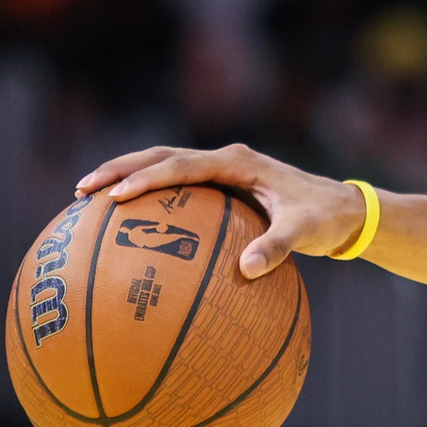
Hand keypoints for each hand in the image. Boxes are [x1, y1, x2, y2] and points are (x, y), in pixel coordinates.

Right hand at [76, 144, 367, 277]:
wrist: (343, 209)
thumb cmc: (324, 218)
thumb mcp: (305, 232)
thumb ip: (277, 247)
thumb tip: (247, 270)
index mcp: (238, 161)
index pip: (181, 165)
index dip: (146, 178)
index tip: (116, 194)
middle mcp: (224, 159)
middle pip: (160, 156)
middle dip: (120, 169)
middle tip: (83, 189)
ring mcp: (221, 170)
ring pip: (163, 165)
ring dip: (128, 176)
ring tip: (89, 198)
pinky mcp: (221, 185)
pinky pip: (176, 187)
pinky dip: (149, 194)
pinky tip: (126, 222)